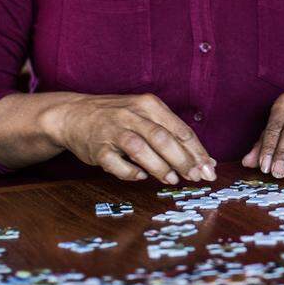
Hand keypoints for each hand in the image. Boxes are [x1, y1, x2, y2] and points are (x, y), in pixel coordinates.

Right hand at [45, 93, 215, 183]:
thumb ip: (172, 134)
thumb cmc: (118, 117)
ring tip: (172, 179)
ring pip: (141, 149)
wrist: (74, 114)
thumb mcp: (146, 115)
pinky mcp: (97, 148)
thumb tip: (203, 161)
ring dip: (160, 167)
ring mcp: (113, 131)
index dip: (197, 151)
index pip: (180, 129)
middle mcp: (132, 115)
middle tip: (197, 177)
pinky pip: (116, 164)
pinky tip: (141, 176)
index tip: (209, 168)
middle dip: (183, 161)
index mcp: (149, 105)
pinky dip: (131, 172)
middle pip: (163, 138)